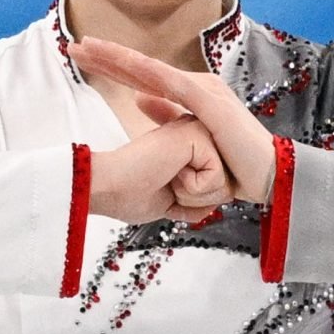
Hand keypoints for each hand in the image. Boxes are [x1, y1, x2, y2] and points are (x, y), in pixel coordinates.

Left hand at [69, 37, 279, 202]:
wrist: (268, 173)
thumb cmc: (233, 160)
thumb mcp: (191, 137)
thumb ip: (167, 115)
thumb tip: (138, 99)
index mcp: (188, 92)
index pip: (141, 76)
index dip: (110, 65)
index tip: (80, 56)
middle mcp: (194, 84)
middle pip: (141, 68)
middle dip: (107, 55)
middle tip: (75, 45)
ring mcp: (204, 91)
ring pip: (153, 71)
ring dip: (121, 59)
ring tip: (91, 49)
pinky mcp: (213, 104)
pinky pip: (177, 87)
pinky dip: (153, 76)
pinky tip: (131, 68)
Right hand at [87, 113, 236, 224]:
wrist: (107, 188)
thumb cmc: (129, 194)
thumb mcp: (173, 203)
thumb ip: (197, 201)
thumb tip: (222, 201)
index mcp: (189, 146)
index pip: (218, 187)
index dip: (194, 203)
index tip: (164, 189)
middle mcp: (196, 133)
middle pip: (226, 187)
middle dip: (197, 201)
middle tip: (166, 185)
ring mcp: (197, 130)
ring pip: (224, 184)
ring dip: (193, 195)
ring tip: (167, 178)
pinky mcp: (196, 134)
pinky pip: (216, 177)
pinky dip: (192, 187)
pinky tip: (170, 172)